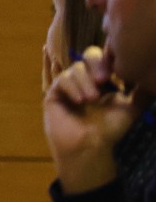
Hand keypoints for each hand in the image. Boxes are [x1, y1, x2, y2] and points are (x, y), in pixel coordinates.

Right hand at [44, 46, 143, 192]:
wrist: (90, 146)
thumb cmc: (109, 129)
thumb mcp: (130, 109)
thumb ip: (140, 93)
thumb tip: (150, 78)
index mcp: (103, 81)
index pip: (105, 59)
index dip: (110, 60)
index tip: (117, 73)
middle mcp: (86, 79)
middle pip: (88, 55)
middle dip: (96, 64)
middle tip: (103, 79)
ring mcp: (70, 85)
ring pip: (75, 68)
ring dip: (85, 81)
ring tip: (91, 99)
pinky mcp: (55, 93)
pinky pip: (62, 80)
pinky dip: (72, 87)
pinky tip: (80, 101)